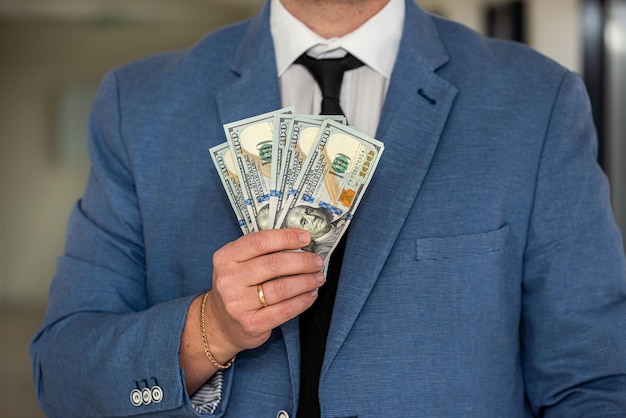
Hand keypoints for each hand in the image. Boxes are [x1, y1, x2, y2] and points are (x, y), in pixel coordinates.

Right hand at [204, 228, 324, 358]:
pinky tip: (311, 295)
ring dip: (306, 281)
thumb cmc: (237, 288)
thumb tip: (299, 242)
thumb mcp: (237, 264)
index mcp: (225, 258)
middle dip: (302, 262)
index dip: (286, 238)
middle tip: (317, 261)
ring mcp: (238, 304)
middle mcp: (229, 280)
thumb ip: (262, 252)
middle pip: (273, 265)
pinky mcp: (251, 324)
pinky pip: (284, 310)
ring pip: (281, 288)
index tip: (306, 238)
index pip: (259, 242)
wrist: (219, 324)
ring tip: (317, 277)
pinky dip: (302, 301)